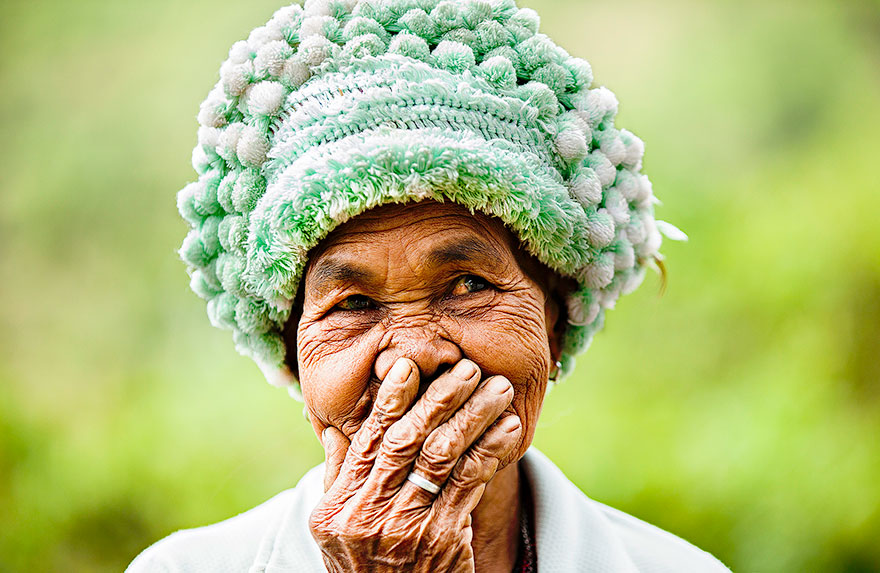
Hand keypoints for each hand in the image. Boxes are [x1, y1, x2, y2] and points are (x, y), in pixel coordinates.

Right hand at [309, 357, 522, 572]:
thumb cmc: (367, 569)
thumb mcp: (336, 530)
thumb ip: (337, 478)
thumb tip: (331, 431)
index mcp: (339, 506)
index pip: (367, 440)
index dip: (389, 400)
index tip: (408, 365)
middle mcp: (367, 514)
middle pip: (406, 440)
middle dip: (440, 398)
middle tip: (468, 369)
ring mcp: (405, 528)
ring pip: (442, 455)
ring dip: (474, 416)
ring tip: (498, 390)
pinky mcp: (442, 540)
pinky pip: (470, 483)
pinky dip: (491, 450)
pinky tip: (508, 429)